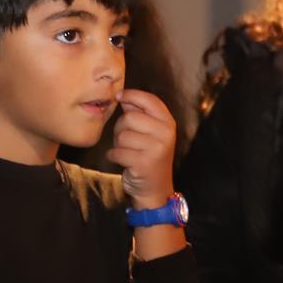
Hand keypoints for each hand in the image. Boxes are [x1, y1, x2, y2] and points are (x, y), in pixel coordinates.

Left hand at [108, 88, 176, 208]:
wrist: (155, 188)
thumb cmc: (149, 156)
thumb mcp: (151, 132)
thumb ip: (139, 113)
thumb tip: (122, 95)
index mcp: (168, 123)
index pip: (149, 100)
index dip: (131, 95)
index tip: (119, 96)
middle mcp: (166, 134)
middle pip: (129, 118)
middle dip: (121, 128)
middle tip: (127, 139)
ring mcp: (157, 149)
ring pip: (122, 136)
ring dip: (118, 144)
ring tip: (128, 151)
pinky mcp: (144, 163)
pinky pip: (117, 152)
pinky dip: (114, 157)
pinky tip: (123, 161)